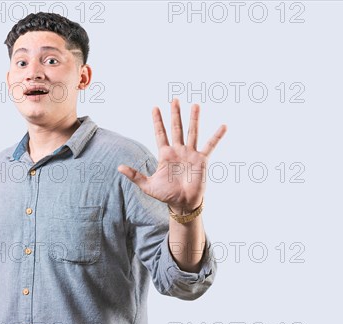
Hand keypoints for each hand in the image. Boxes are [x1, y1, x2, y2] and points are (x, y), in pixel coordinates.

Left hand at [117, 98, 226, 213]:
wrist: (182, 204)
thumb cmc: (166, 195)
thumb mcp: (148, 185)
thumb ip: (135, 175)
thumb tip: (119, 167)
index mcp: (165, 155)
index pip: (160, 133)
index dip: (157, 121)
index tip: (154, 108)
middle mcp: (178, 151)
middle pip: (176, 128)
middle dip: (175, 114)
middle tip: (174, 99)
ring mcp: (190, 154)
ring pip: (192, 132)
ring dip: (194, 119)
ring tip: (195, 105)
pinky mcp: (201, 160)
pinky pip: (210, 145)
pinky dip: (217, 136)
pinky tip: (223, 126)